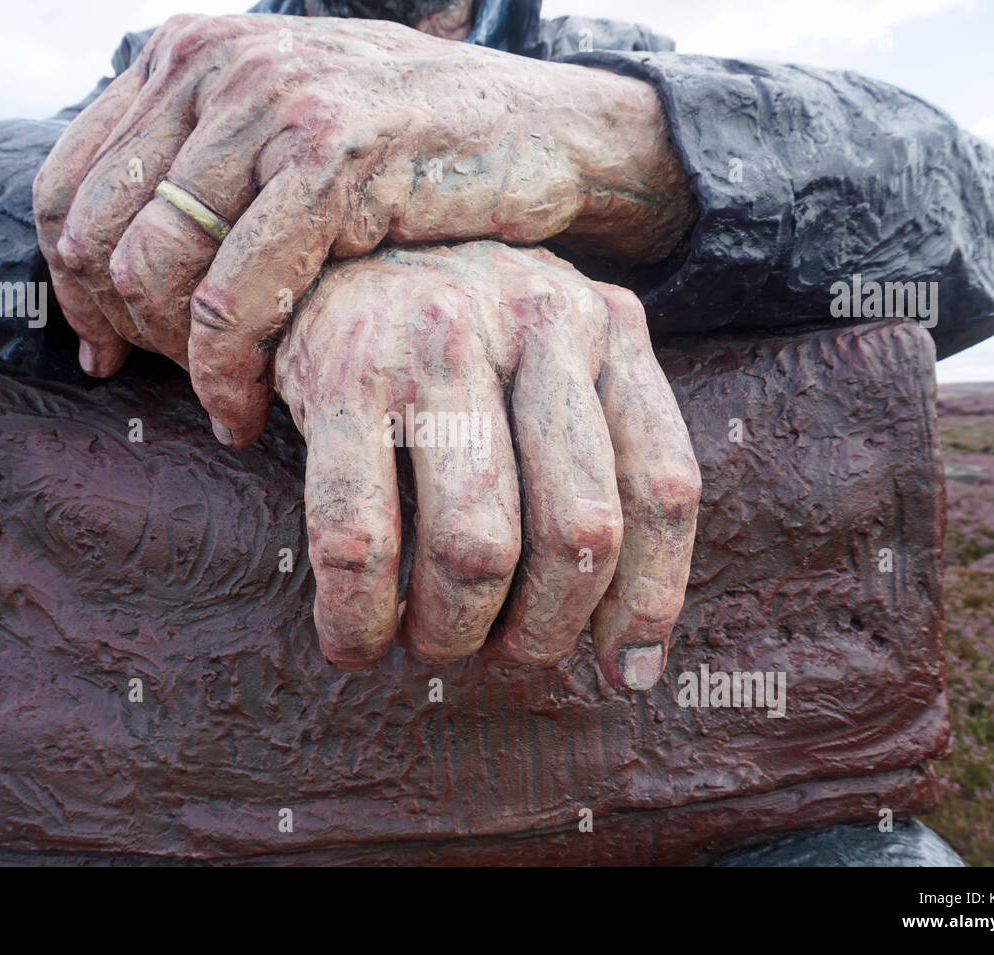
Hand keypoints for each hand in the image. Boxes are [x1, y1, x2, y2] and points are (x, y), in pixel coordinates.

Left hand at [33, 14, 693, 446]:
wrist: (544, 130)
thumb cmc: (413, 153)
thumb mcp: (288, 137)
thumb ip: (202, 176)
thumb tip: (107, 271)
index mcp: (189, 55)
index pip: (68, 189)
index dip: (73, 289)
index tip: (110, 352)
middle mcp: (216, 67)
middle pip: (93, 236)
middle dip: (124, 332)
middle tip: (175, 384)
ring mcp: (272, 105)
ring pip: (149, 268)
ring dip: (174, 360)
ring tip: (222, 399)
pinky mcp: (330, 159)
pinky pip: (230, 295)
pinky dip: (225, 371)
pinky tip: (248, 410)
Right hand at [274, 241, 700, 691]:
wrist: (332, 243)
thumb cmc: (460, 337)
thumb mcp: (552, 364)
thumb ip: (599, 467)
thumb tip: (630, 652)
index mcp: (606, 326)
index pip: (661, 485)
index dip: (649, 599)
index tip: (623, 671)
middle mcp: (534, 322)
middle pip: (576, 530)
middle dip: (543, 629)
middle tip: (506, 652)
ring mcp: (436, 345)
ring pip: (475, 546)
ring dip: (452, 630)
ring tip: (431, 641)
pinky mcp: (341, 374)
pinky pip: (359, 540)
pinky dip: (357, 619)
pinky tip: (353, 640)